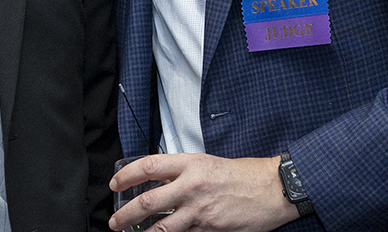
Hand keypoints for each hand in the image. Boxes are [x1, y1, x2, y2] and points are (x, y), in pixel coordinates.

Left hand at [108, 153, 299, 231]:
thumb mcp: (207, 163)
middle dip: (125, 214)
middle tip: (115, 221)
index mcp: (190, 164)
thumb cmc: (242, 174)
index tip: (115, 184)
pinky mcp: (210, 228)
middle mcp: (192, 186)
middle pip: (148, 201)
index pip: (148, 167)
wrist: (272, 189)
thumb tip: (157, 181)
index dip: (126, 176)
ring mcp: (200, 210)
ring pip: (162, 226)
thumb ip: (181, 171)